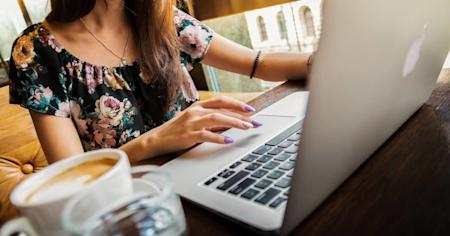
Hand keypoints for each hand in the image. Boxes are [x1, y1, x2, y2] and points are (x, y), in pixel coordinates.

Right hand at [142, 96, 262, 156]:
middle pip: (222, 109)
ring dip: (234, 123)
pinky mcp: (188, 135)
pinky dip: (219, 137)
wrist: (156, 139)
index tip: (251, 110)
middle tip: (255, 122)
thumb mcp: (193, 121)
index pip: (221, 101)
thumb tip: (231, 122)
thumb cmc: (177, 131)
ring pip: (217, 118)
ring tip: (247, 128)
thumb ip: (210, 120)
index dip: (237, 104)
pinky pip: (207, 135)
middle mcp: (195, 111)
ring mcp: (191, 123)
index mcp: (198, 106)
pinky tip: (229, 140)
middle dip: (241, 115)